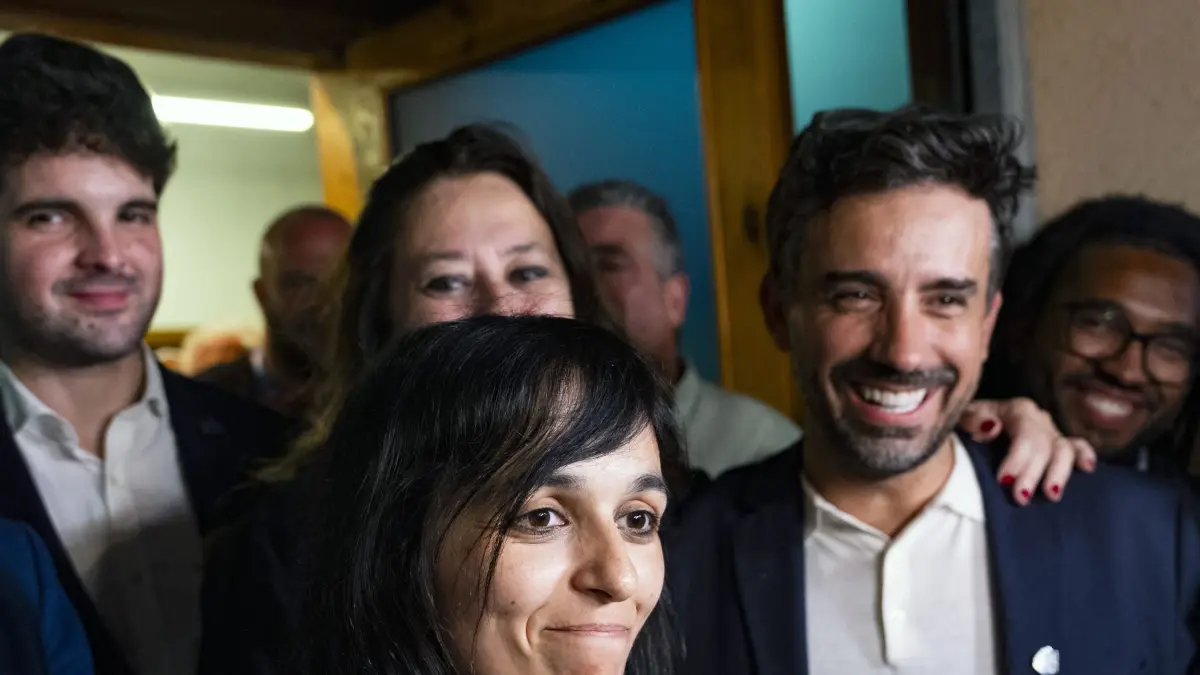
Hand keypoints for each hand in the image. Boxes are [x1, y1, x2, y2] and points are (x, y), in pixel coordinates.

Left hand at [961, 398, 1096, 504]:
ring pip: (1064, 449)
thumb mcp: (961, 420)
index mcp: (1016, 409)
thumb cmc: (967, 426)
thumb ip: (972, 420)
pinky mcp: (1060, 445)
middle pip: (1044, 444)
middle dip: (1033, 473)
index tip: (1004, 480)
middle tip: (1021, 498)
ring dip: (1058, 473)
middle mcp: (1038, 418)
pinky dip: (1085, 456)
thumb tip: (992, 426)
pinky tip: (1087, 469)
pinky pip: (1078, 447)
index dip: (1018, 458)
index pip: (1025, 432)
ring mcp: (1052, 432)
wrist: (970, 431)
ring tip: (1051, 495)